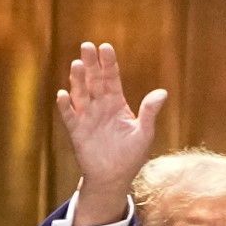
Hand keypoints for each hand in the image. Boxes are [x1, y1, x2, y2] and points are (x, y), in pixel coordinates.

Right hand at [57, 42, 166, 225]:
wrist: (114, 178)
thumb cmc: (131, 156)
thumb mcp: (144, 133)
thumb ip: (149, 112)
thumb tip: (162, 93)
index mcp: (116, 103)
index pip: (111, 78)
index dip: (108, 63)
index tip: (106, 47)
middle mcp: (99, 106)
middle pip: (94, 80)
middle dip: (91, 64)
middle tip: (87, 47)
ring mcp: (87, 117)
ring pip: (80, 94)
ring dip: (78, 80)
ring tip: (77, 65)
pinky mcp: (77, 131)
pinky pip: (69, 116)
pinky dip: (65, 106)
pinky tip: (63, 94)